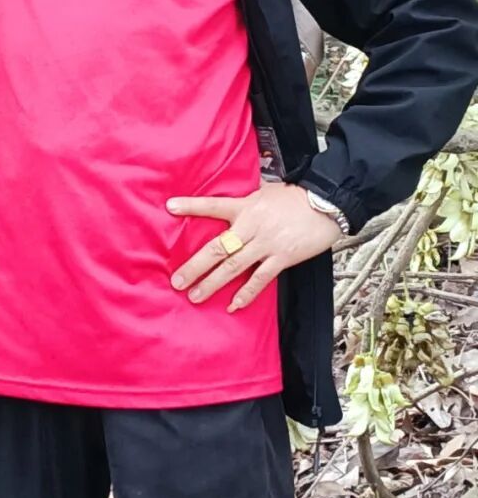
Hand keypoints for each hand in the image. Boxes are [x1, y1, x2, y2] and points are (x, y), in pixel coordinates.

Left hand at [165, 181, 339, 310]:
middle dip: (195, 266)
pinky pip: (260, 279)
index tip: (170, 206)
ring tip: (195, 296)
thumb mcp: (266, 192)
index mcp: (245, 207)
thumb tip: (234, 201)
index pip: (213, 206)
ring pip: (233, 267)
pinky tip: (233, 305)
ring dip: (212, 283)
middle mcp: (251, 226)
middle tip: (177, 281)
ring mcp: (266, 244)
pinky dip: (246, 294)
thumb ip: (247, 200)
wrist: (326, 203)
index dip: (191, 206)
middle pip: (217, 248)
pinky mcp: (282, 258)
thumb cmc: (296, 196)